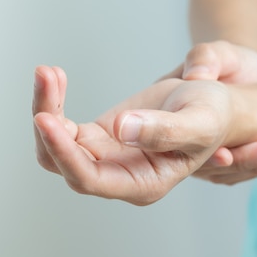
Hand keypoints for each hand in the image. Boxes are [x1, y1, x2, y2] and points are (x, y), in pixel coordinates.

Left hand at [33, 65, 234, 204]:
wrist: (209, 104)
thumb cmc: (211, 117)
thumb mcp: (197, 121)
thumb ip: (164, 130)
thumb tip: (122, 130)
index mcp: (141, 184)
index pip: (89, 179)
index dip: (64, 153)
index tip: (45, 118)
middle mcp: (115, 177)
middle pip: (61, 162)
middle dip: (47, 120)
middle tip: (45, 76)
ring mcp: (101, 158)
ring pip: (54, 143)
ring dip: (45, 107)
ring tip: (47, 72)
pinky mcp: (93, 138)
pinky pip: (61, 125)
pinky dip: (54, 100)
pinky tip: (56, 75)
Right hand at [163, 41, 256, 183]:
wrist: (244, 75)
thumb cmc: (227, 61)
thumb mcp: (216, 52)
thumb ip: (205, 57)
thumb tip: (196, 75)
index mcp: (166, 113)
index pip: (174, 142)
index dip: (200, 153)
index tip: (224, 156)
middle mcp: (178, 141)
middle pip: (201, 165)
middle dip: (236, 162)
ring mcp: (199, 155)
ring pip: (222, 172)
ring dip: (253, 165)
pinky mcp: (222, 161)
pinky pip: (238, 171)